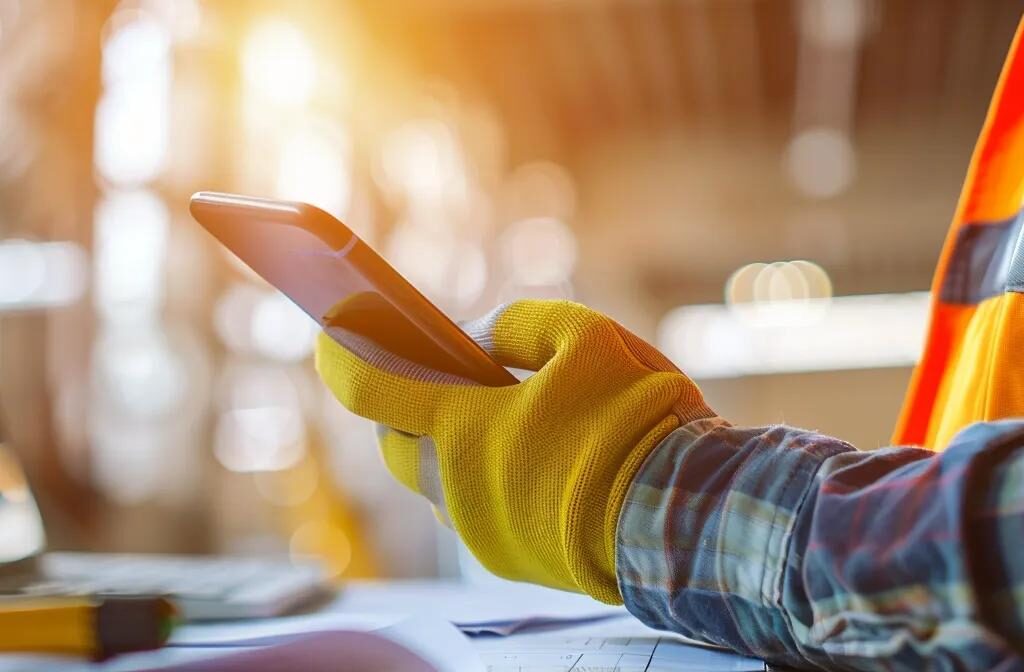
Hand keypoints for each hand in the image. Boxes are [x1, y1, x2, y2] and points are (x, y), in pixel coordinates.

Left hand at [315, 299, 717, 602]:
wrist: (684, 516)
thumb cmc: (636, 418)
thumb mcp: (584, 337)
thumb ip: (513, 327)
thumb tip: (472, 341)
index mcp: (466, 429)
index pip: (372, 388)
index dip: (342, 355)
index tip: (328, 332)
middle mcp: (456, 488)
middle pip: (392, 444)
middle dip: (394, 407)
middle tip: (419, 374)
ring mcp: (479, 532)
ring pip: (429, 482)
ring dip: (436, 445)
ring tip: (475, 412)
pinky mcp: (506, 560)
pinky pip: (468, 511)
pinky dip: (473, 478)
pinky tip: (514, 457)